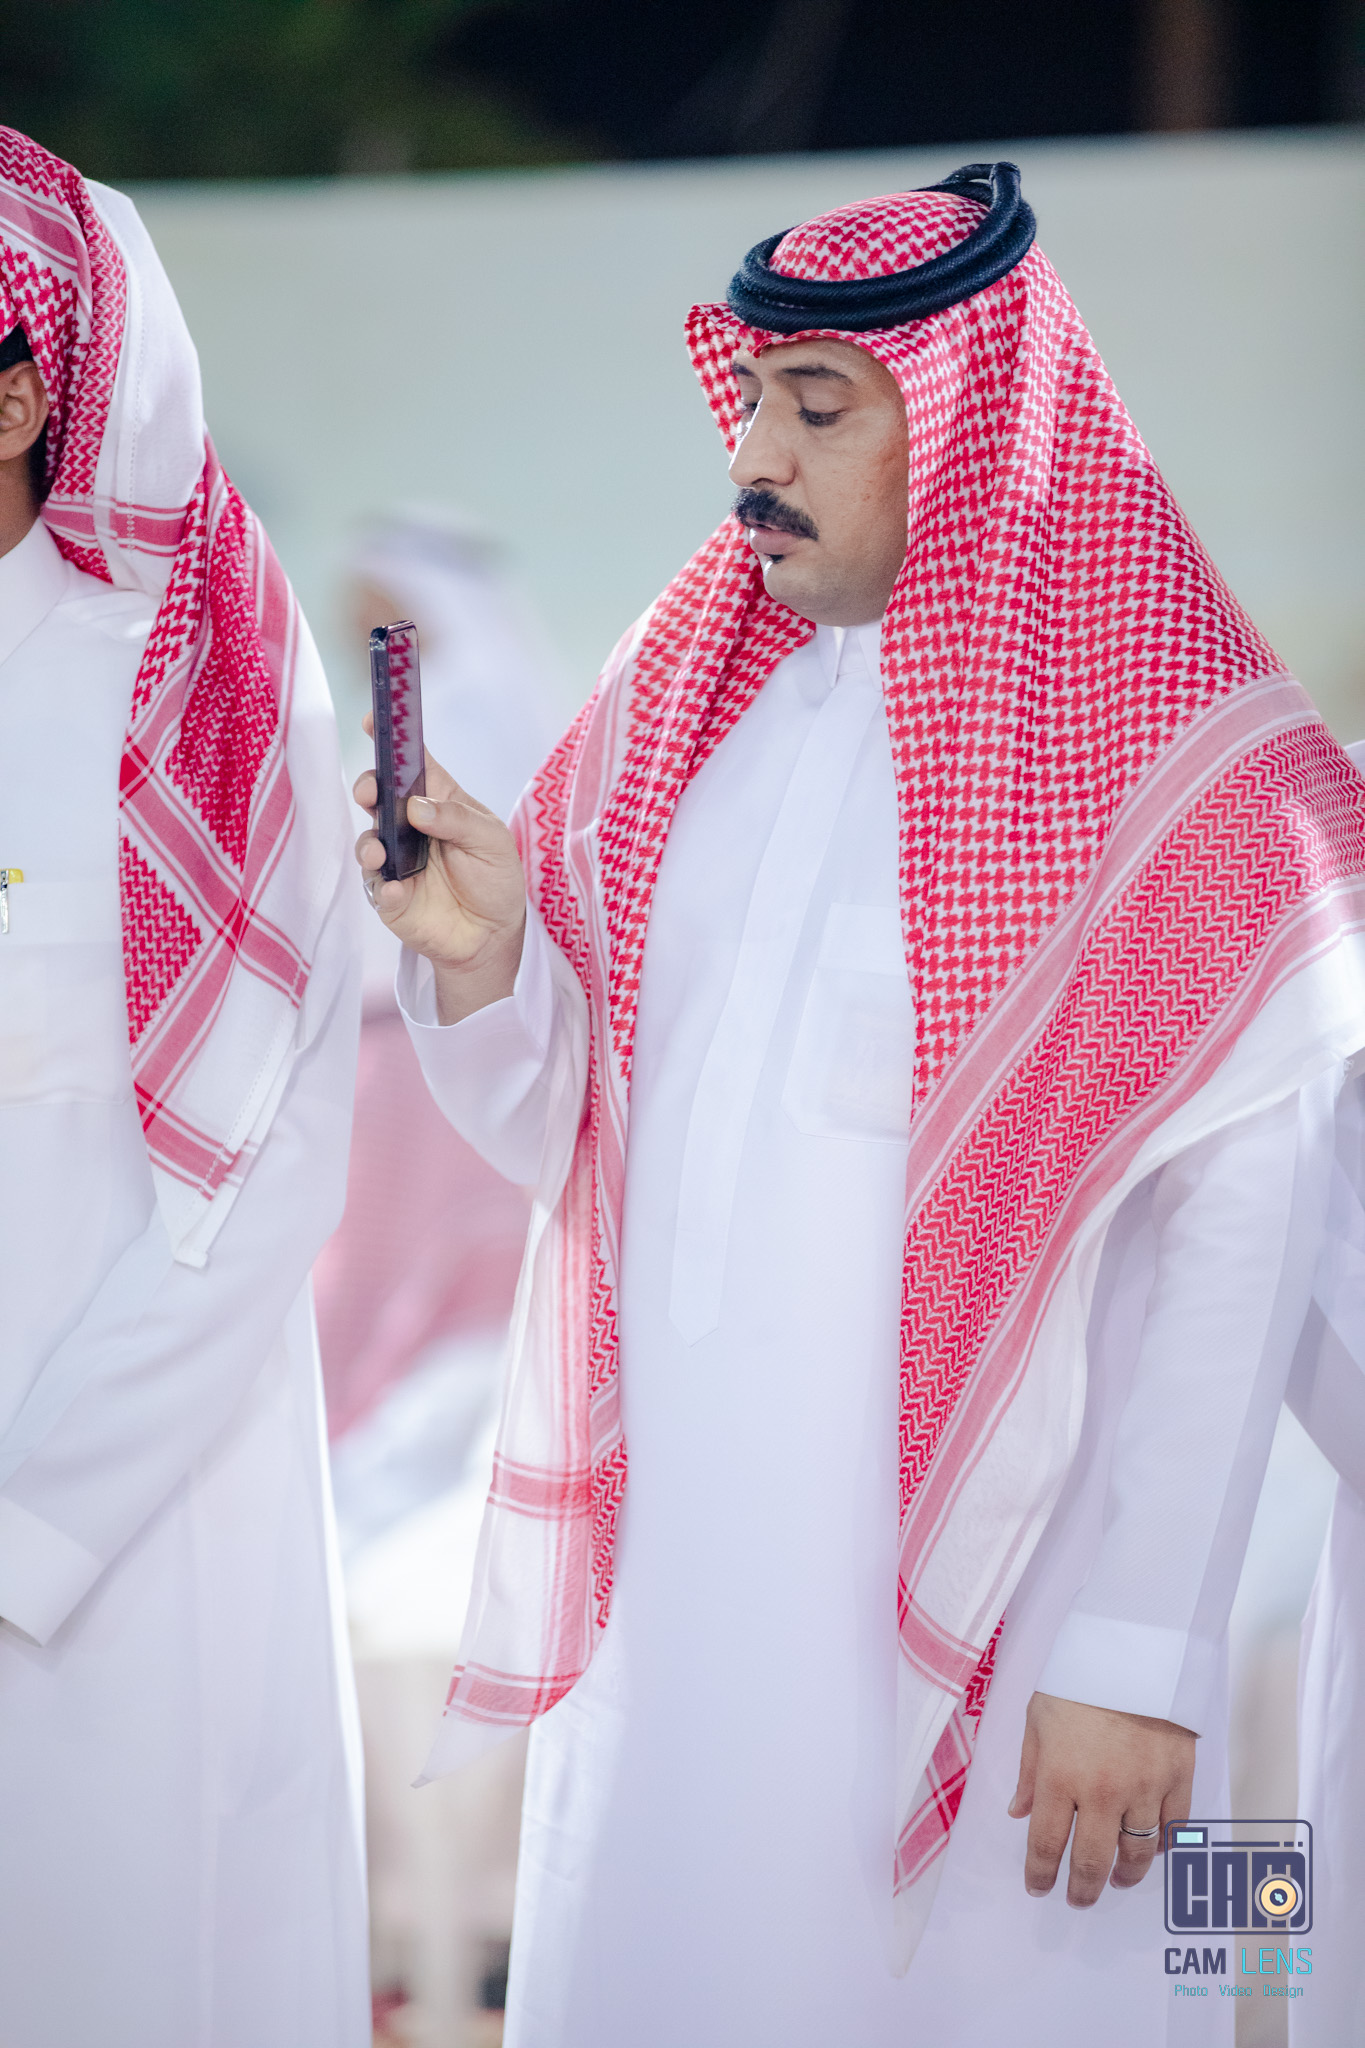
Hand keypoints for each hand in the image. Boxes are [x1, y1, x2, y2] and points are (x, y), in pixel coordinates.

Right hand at [353, 721, 526, 1023]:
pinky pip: (377, 889)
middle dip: (369, 789)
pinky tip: (398, 891)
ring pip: (369, 843)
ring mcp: (395, 861)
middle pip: (378, 798)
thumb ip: (458, 820)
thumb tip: (416, 807)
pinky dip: (384, 889)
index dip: (392, 740)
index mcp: (437, 802)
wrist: (494, 935)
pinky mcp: (390, 897)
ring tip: (379, 855)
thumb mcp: (492, 842)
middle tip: (372, 794)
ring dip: (370, 846)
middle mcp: (409, 827)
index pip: (411, 765)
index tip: (373, 720)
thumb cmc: (495, 878)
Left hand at [1008, 1691, 1194, 1905]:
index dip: (1040, 1873)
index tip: (1038, 1888)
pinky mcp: (1178, 1780)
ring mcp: (1144, 1790)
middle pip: (1091, 1860)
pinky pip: (1172, 1829)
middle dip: (1081, 1888)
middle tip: (1077, 1899)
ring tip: (1116, 1882)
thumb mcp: (1037, 1718)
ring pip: (1136, 1854)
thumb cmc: (1078, 1679)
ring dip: (1124, 1876)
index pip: (1046, 1844)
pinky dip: (1162, 1847)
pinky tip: (1151, 1851)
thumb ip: (1029, 1770)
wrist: (1135, 1650)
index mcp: (1059, 1777)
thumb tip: (1020, 1812)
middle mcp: (1101, 1792)